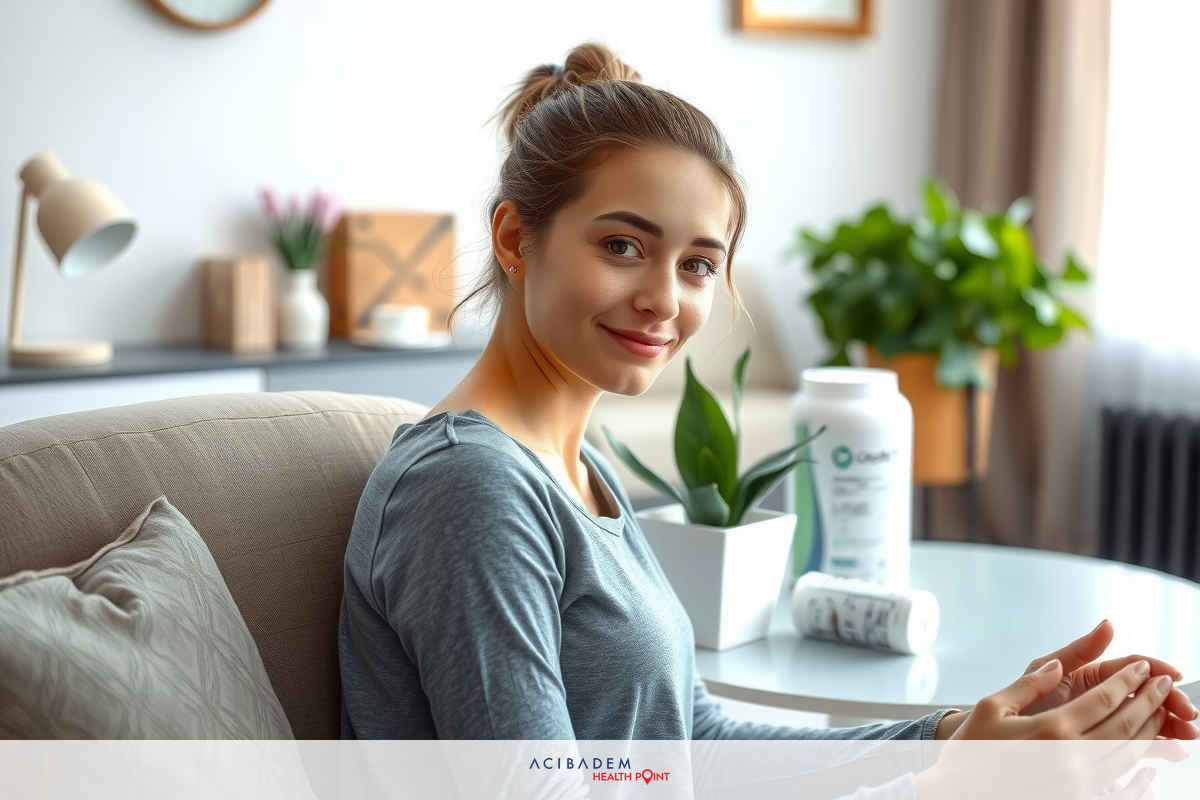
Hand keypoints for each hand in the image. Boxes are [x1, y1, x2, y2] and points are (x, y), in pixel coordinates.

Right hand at [917, 660, 1174, 799]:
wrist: (959, 792)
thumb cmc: (970, 749)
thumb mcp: (991, 706)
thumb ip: (1030, 685)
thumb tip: (1060, 666)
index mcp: (1051, 729)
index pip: (1104, 699)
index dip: (1129, 681)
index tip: (1145, 669)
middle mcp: (1071, 758)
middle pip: (1125, 725)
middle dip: (1149, 700)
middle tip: (1165, 684)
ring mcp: (1078, 784)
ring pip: (1128, 754)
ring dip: (1150, 730)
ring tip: (1160, 711)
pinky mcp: (1077, 799)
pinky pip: (1119, 786)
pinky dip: (1140, 774)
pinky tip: (1149, 763)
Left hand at [1021, 620, 1198, 739]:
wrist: (995, 739)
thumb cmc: (1016, 703)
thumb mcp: (1043, 671)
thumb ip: (1077, 651)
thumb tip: (1109, 624)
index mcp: (1089, 675)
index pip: (1131, 668)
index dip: (1155, 671)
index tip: (1174, 677)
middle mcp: (1100, 698)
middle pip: (1145, 696)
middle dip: (1169, 702)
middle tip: (1189, 714)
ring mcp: (1102, 723)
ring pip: (1145, 722)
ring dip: (1168, 727)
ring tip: (1186, 737)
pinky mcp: (1101, 747)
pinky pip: (1132, 746)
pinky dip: (1154, 748)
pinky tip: (1171, 751)